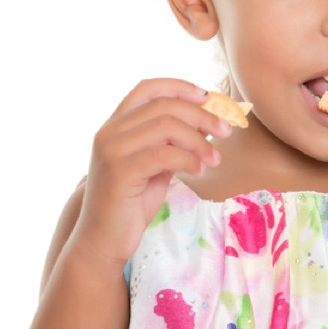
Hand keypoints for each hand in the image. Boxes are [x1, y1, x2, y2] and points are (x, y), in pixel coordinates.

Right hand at [71, 79, 230, 268]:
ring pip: (166, 126)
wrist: (102, 241)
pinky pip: (164, 154)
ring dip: (199, 141)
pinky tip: (199, 171)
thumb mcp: (154, 166)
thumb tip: (208, 124)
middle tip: (225, 132)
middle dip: (201, 115)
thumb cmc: (130, 205)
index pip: (146, 88)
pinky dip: (189, 159)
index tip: (208, 97)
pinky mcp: (119, 171)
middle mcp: (109, 131)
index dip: (179, 87)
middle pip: (164, 106)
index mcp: (115, 125)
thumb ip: (171, 143)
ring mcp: (111, 150)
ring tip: (214, 160)